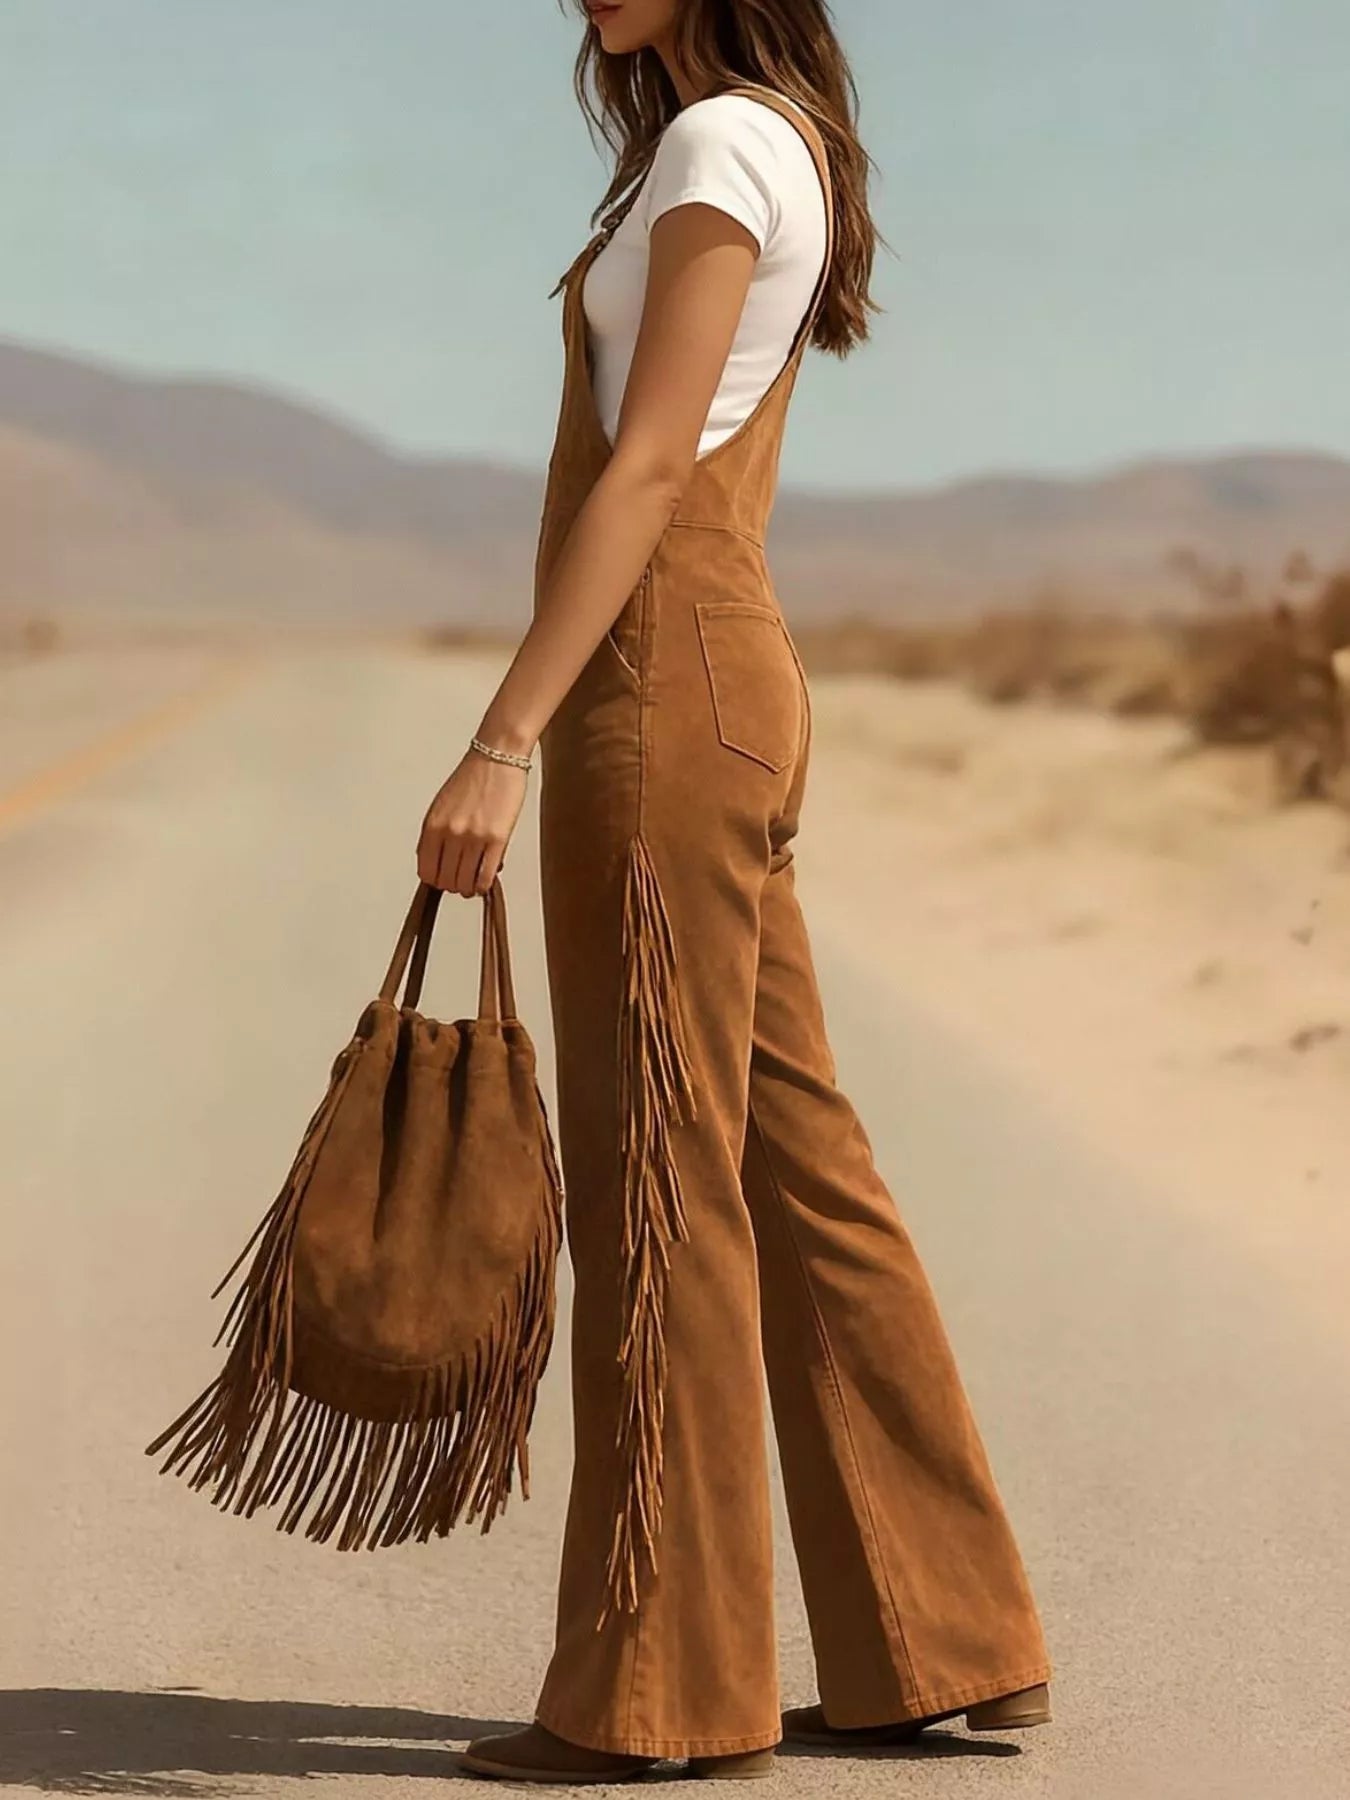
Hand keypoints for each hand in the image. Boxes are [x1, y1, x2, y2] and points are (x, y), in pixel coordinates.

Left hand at [417, 749, 527, 896]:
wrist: (497, 758)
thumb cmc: (472, 778)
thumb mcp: (441, 806)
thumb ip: (434, 835)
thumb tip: (435, 863)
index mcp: (432, 826)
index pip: (426, 871)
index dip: (435, 880)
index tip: (443, 878)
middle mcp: (451, 834)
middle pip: (446, 881)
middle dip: (453, 885)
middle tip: (461, 880)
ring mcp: (474, 838)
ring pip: (465, 883)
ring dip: (469, 888)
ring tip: (474, 881)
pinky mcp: (497, 839)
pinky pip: (485, 876)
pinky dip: (484, 884)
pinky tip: (486, 879)